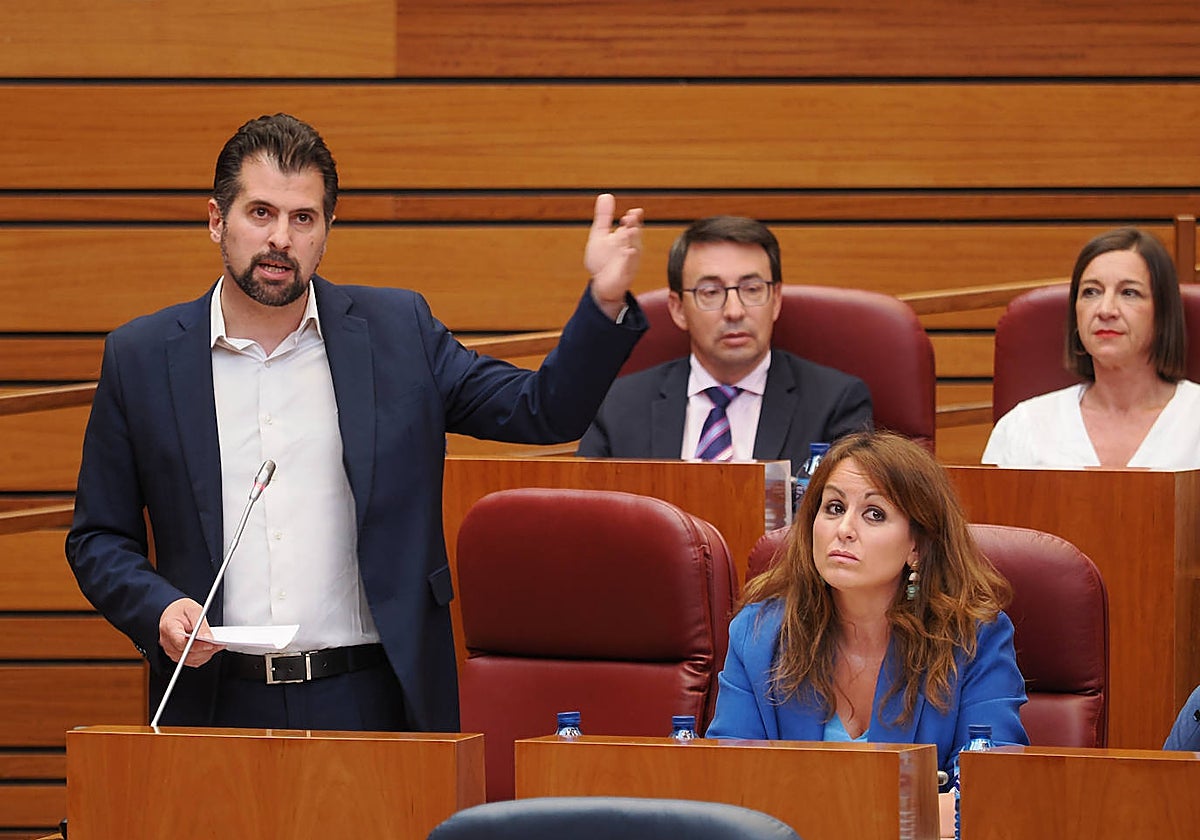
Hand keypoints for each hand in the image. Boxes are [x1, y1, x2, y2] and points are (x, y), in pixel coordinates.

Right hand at [159, 597, 223, 666]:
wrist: (174, 613)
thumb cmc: (182, 610)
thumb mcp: (194, 610)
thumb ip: (200, 624)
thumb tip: (208, 638)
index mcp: (169, 627)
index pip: (181, 642)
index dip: (197, 645)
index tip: (210, 643)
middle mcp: (167, 642)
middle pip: (186, 653)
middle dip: (205, 649)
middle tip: (219, 643)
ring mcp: (170, 650)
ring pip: (190, 659)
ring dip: (205, 654)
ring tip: (217, 645)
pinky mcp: (176, 655)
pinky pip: (191, 661)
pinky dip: (202, 656)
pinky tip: (210, 649)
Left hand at [584, 193, 643, 319]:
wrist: (601, 284)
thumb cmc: (603, 260)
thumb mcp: (600, 235)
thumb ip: (604, 217)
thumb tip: (606, 195)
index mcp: (625, 237)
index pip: (632, 224)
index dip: (634, 218)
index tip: (634, 211)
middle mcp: (630, 247)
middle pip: (634, 235)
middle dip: (633, 226)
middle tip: (630, 217)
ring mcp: (628, 261)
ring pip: (634, 249)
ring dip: (633, 240)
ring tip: (630, 230)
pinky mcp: (624, 274)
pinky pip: (628, 266)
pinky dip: (629, 259)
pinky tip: (628, 252)